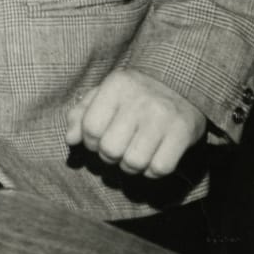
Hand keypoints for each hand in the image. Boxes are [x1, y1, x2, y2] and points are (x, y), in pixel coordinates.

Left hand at [64, 68, 205, 178]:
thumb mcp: (105, 93)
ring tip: (132, 155)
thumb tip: (70, 140)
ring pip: (134, 162)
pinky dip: (152, 171)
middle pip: (111, 149)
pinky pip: (160, 168)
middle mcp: (139, 100)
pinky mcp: (183, 132)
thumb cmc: (133, 92)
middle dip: (109, 156)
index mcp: (116, 86)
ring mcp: (163, 117)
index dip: (89, 142)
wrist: (179, 82)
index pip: (91, 128)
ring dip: (129, 166)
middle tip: (116, 150)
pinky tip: (151, 159)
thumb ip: (82, 114)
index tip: (97, 140)